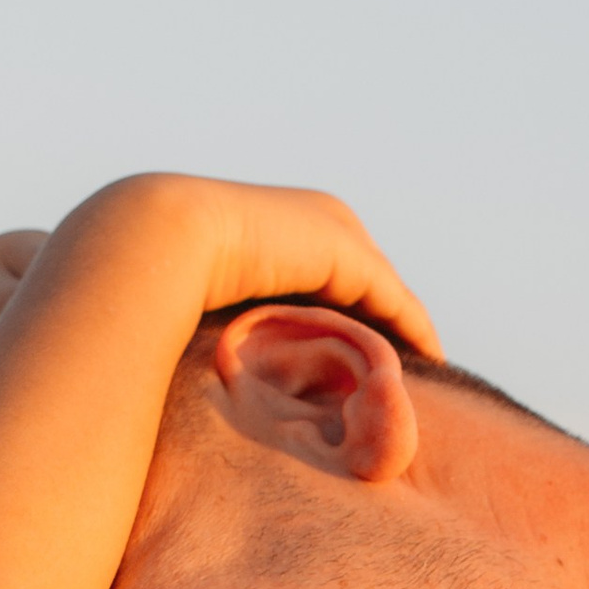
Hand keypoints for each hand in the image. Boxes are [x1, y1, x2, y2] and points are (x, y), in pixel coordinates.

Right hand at [161, 176, 440, 367]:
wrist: (161, 242)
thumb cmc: (161, 276)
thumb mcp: (204, 294)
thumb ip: (226, 312)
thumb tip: (215, 358)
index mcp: (285, 222)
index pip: (335, 270)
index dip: (355, 310)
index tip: (366, 352)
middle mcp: (316, 218)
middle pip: (367, 278)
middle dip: (388, 318)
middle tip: (403, 367)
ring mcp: (335, 230)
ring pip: (384, 290)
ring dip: (404, 329)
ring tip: (422, 371)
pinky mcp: (347, 253)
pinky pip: (393, 300)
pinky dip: (412, 330)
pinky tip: (427, 361)